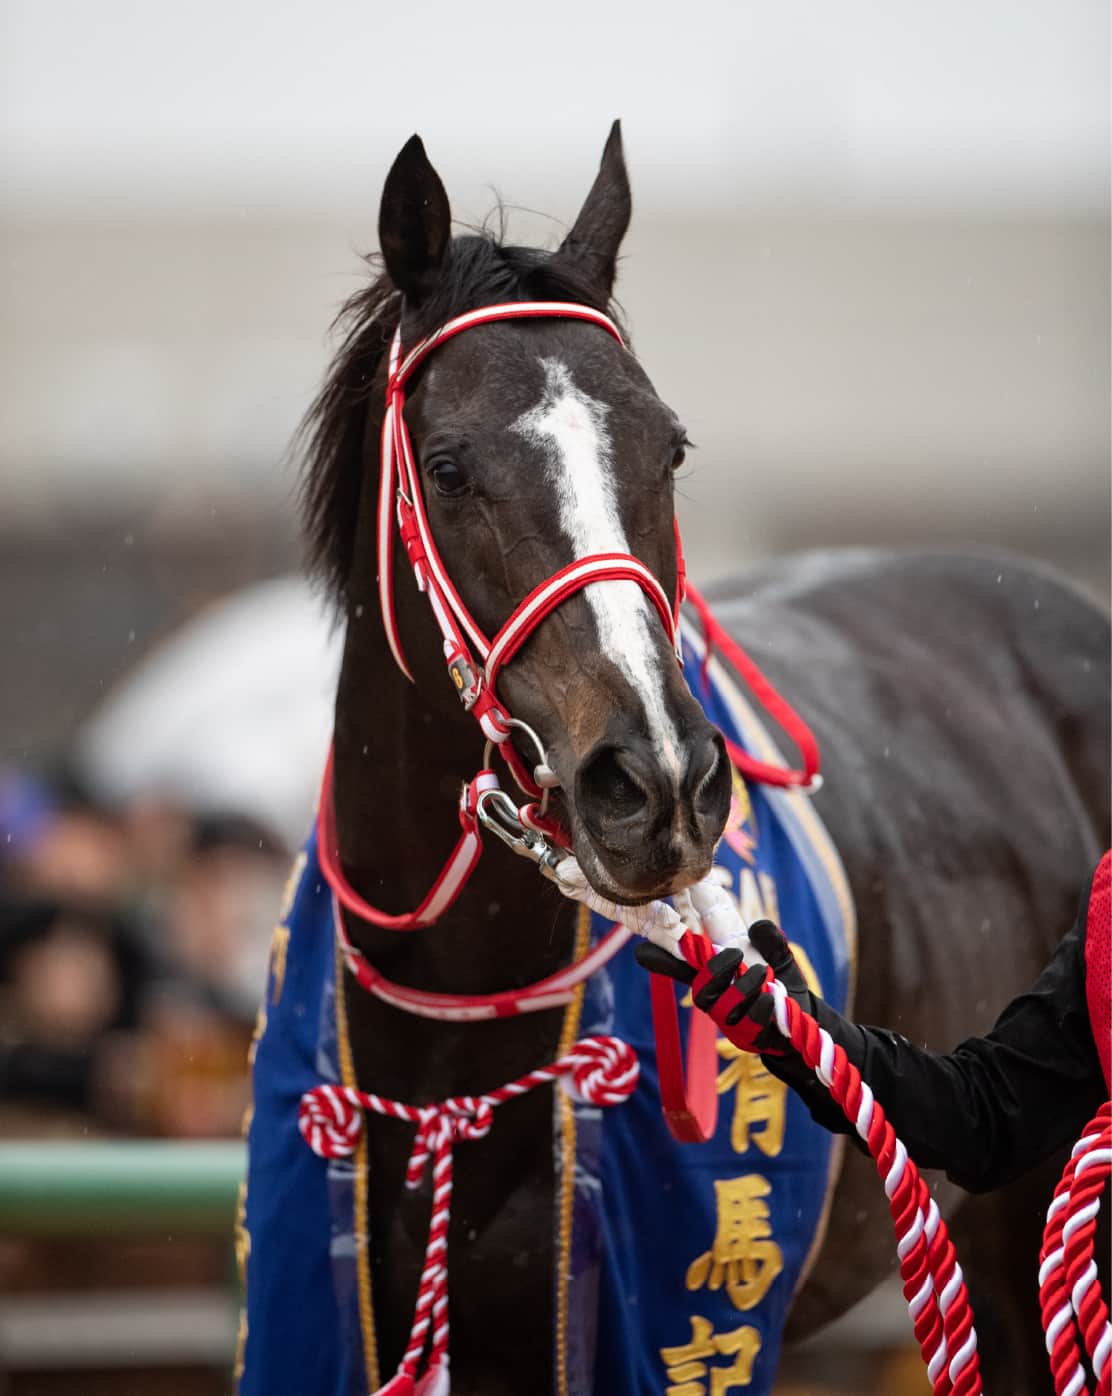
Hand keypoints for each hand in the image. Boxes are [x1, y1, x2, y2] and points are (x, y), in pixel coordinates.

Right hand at [635, 919, 814, 1053]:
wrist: (804, 1020)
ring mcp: (731, 1023)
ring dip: (743, 987)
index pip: (685, 968)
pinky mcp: (749, 1040)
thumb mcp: (780, 958)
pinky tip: (772, 997)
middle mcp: (718, 1001)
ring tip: (763, 973)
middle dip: (714, 970)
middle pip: (699, 991)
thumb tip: (758, 927)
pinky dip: (760, 1006)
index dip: (662, 961)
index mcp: (718, 976)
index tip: (641, 951)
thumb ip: (771, 941)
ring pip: (722, 1008)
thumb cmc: (782, 986)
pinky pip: (748, 1023)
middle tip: (736, 955)